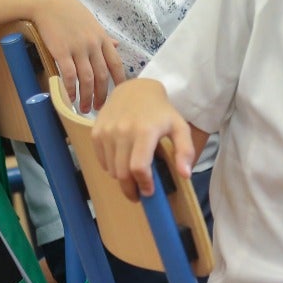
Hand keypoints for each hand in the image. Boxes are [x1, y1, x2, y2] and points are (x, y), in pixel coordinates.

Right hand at [31, 0, 125, 112]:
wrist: (47, 2)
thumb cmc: (69, 11)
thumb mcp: (92, 22)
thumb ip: (104, 37)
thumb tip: (117, 45)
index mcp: (102, 38)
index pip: (116, 64)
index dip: (120, 81)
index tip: (120, 94)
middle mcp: (93, 45)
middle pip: (102, 76)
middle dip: (102, 95)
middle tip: (100, 107)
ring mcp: (78, 48)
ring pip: (87, 79)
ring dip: (87, 97)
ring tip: (85, 108)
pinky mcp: (62, 51)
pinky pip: (69, 75)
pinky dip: (71, 89)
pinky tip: (70, 98)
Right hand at [91, 79, 196, 201]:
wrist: (136, 90)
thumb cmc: (160, 112)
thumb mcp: (179, 127)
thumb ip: (185, 151)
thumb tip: (186, 175)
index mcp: (145, 131)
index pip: (138, 168)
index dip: (144, 184)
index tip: (150, 191)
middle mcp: (122, 131)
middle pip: (122, 173)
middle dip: (131, 189)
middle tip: (140, 192)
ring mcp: (106, 131)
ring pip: (111, 170)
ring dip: (122, 178)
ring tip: (133, 175)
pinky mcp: (96, 132)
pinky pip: (102, 161)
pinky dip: (111, 167)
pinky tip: (122, 161)